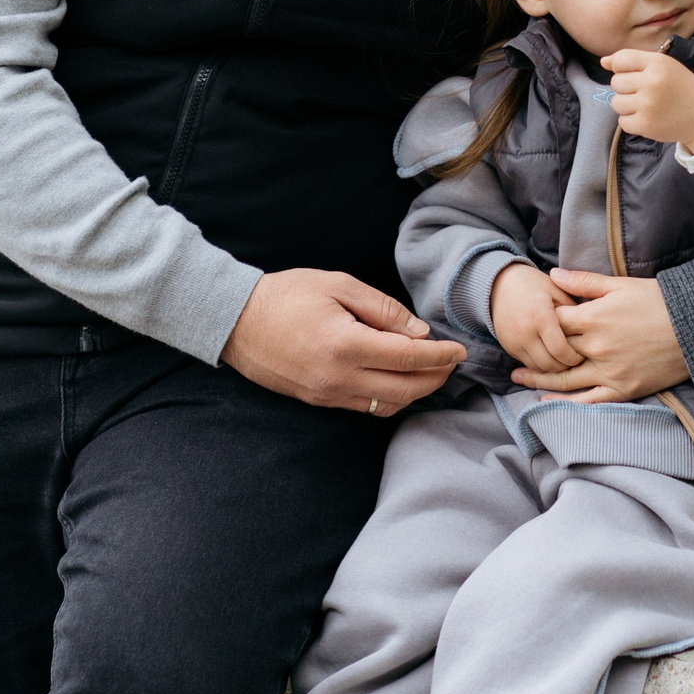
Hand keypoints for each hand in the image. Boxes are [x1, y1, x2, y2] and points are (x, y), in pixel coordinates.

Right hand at [219, 267, 464, 415]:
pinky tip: (398, 380)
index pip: (408, 358)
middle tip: (450, 362)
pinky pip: (364, 407)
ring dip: (414, 392)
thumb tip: (418, 332)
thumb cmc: (286, 295)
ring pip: (386, 405)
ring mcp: (326, 394)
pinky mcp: (317, 401)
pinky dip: (389, 397)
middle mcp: (338, 378)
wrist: (234, 321)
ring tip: (429, 371)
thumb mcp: (338, 285)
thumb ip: (382, 308)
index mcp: (346, 346)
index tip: (458, 349)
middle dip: (435, 378)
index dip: (439, 356)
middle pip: (404, 389)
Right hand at [491, 260, 582, 371]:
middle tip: (576, 360)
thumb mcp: (557, 290)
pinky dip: (540, 364)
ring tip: (563, 360)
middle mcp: (525, 332)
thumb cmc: (534, 285)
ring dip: (553, 368)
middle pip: (550, 364)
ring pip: (538, 368)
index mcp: (541, 317)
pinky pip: (527, 364)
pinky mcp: (508, 347)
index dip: (574, 358)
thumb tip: (590, 331)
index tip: (583, 355)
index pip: (560, 350)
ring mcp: (514, 341)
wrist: (499, 285)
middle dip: (565, 366)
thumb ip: (573, 310)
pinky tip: (550, 356)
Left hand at [510, 269, 689, 402]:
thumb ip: (584, 282)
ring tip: (519, 379)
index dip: (540, 321)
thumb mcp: (621, 285)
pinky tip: (547, 402)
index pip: (554, 321)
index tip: (530, 321)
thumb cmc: (659, 302)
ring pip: (564, 379)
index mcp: (593, 317)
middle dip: (533, 352)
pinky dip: (565, 403)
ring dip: (538, 380)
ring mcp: (609, 371)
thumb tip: (553, 274)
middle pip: (554, 352)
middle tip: (513, 354)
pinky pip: (588, 400)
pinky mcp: (623, 389)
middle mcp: (596, 346)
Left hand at [604, 50, 693, 153]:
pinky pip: (622, 121)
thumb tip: (603, 61)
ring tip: (646, 105)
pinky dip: (632, 121)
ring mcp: (648, 105)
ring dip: (627, 105)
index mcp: (658, 63)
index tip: (634, 74)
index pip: (620, 60)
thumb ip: (633, 60)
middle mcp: (652, 82)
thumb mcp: (663, 66)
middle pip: (616, 82)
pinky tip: (648, 117)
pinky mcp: (646, 125)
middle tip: (645, 92)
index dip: (622, 68)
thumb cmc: (681, 87)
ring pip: (616, 102)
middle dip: (626, 88)